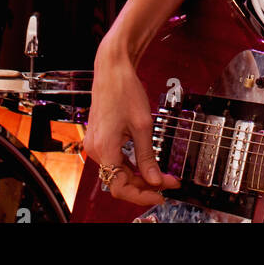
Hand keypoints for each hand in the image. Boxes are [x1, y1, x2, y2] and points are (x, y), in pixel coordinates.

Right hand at [83, 41, 180, 206]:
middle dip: (144, 185)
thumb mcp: (142, 125)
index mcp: (104, 148)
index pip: (120, 187)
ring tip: (161, 176)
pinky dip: (130, 166)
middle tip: (168, 183)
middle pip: (119, 181)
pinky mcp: (99, 138)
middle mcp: (95, 149)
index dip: (142, 195)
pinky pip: (114, 160)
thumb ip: (147, 156)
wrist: (112, 68)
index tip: (161, 193)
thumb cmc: (125, 89)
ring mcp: (95, 144)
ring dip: (138, 177)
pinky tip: (146, 166)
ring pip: (117, 172)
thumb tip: (155, 180)